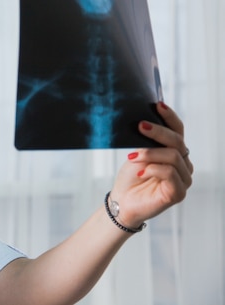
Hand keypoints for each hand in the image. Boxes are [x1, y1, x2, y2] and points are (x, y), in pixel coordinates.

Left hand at [110, 101, 192, 228]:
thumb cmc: (130, 178)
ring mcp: (184, 179)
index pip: (178, 131)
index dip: (170, 116)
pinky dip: (152, 168)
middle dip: (157, 132)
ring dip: (149, 153)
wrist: (122, 201)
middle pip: (177, 141)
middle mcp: (183, 164)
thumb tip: (144, 121)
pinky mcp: (179, 192)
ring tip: (132, 157)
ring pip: (172, 156)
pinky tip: (140, 171)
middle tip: (140, 126)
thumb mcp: (137, 154)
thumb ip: (147, 142)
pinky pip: (170, 173)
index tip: (158, 104)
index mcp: (175, 152)